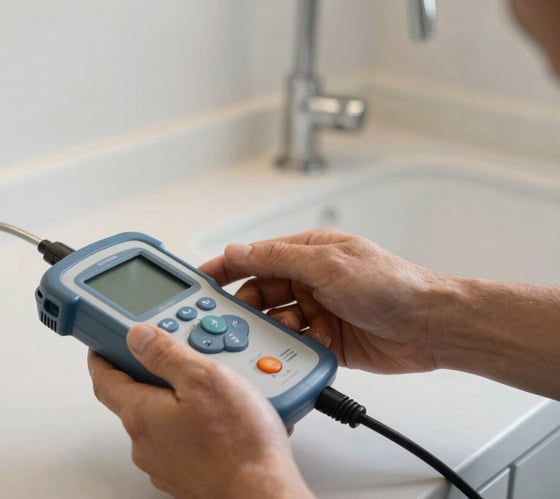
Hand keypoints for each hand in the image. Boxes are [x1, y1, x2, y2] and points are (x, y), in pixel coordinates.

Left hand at [88, 324, 313, 498]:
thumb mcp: (204, 378)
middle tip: (177, 355)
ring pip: (164, 420)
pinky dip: (198, 424)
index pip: (105, 380)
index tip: (104, 344)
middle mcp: (146, 443)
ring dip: (181, 400)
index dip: (102, 357)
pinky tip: (227, 418)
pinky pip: (185, 440)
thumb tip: (138, 337)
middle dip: (154, 374)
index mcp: (141, 415)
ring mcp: (166, 464)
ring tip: (218, 386)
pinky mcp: (188, 475)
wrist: (261, 494)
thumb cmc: (237, 443)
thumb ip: (166, 354)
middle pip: (136, 398)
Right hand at [199, 229, 451, 374]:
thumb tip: (238, 250)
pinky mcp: (325, 340)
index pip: (255, 257)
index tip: (200, 283)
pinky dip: (289, 349)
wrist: (430, 327)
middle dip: (245, 307)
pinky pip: (293, 345)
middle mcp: (309, 280)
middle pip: (259, 293)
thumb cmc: (392, 284)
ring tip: (273, 336)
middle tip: (231, 322)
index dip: (226, 268)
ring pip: (273, 322)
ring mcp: (316, 311)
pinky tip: (297, 349)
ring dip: (270, 331)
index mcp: (307, 253)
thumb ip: (278, 258)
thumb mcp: (328, 264)